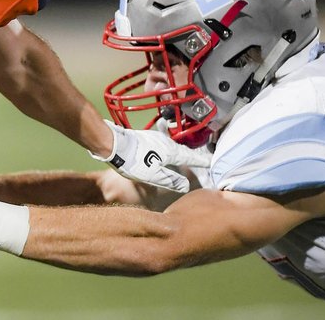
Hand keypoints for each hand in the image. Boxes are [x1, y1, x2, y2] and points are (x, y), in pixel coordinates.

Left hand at [90, 120, 210, 192]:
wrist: (112, 144)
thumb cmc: (132, 162)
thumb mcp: (152, 176)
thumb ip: (170, 180)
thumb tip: (186, 186)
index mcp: (170, 152)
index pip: (191, 158)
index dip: (202, 161)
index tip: (212, 163)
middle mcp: (166, 142)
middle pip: (184, 151)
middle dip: (193, 157)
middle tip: (203, 162)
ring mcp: (155, 138)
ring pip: (174, 146)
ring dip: (182, 152)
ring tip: (187, 158)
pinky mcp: (146, 137)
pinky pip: (164, 144)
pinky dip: (170, 149)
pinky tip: (166, 153)